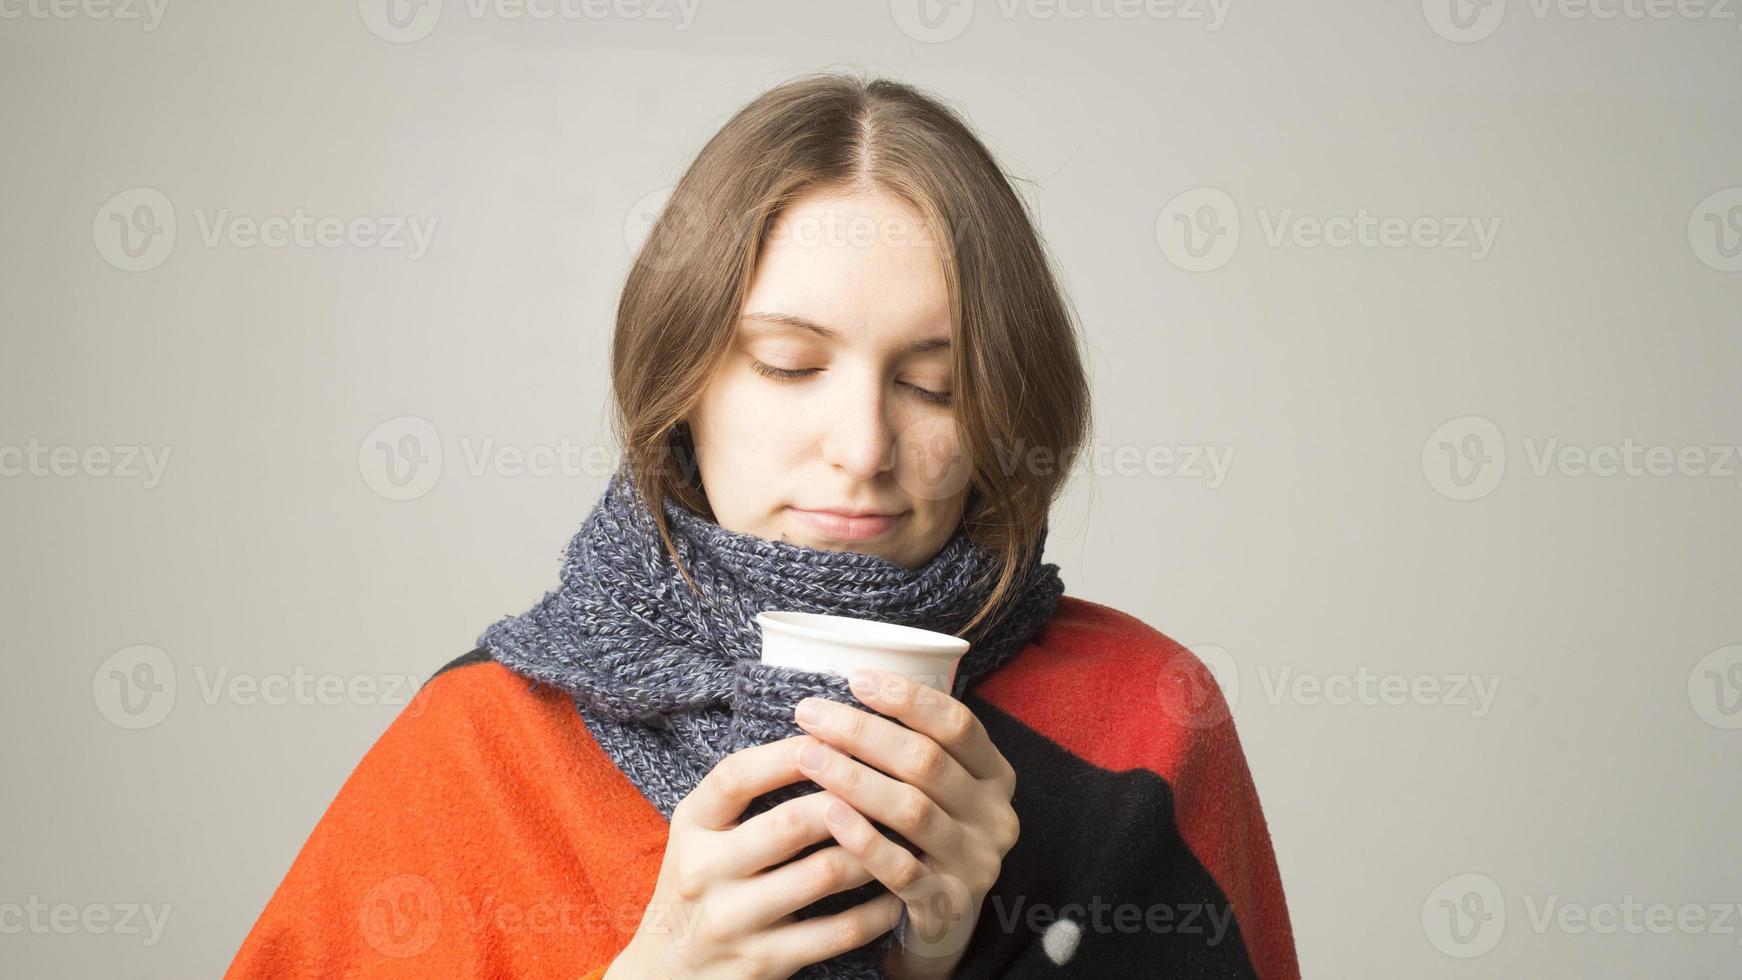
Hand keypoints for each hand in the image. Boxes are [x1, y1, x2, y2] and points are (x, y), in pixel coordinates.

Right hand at [608, 735, 904, 979]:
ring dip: (874, 851)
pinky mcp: (764, 963)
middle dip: (850, 800)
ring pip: (824, 875)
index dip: (789, 753)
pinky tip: (898, 891)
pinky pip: (837, 932)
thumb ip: (745, 792)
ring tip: (905, 833)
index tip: (835, 736)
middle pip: (791, 823)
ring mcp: (734, 921)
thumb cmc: (699, 885)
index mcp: (691, 827)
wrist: (667, 973)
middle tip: (892, 785)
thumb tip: (823, 736)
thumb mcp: (700, 833)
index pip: (737, 776)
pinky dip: (877, 910)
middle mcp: (705, 871)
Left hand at [792, 670, 1020, 979]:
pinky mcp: (948, 905)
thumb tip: (847, 681)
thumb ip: (912, 742)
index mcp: (995, 776)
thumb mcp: (937, 786)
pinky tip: (828, 814)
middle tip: (810, 713)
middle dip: (863, 732)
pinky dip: (863, 840)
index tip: (854, 678)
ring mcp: (976, 864)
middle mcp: (996, 817)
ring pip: (912, 811)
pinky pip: (901, 870)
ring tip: (805, 754)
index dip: (907, 698)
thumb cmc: (924, 832)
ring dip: (854, 778)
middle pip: (927, 762)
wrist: (941, 919)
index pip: (958, 724)